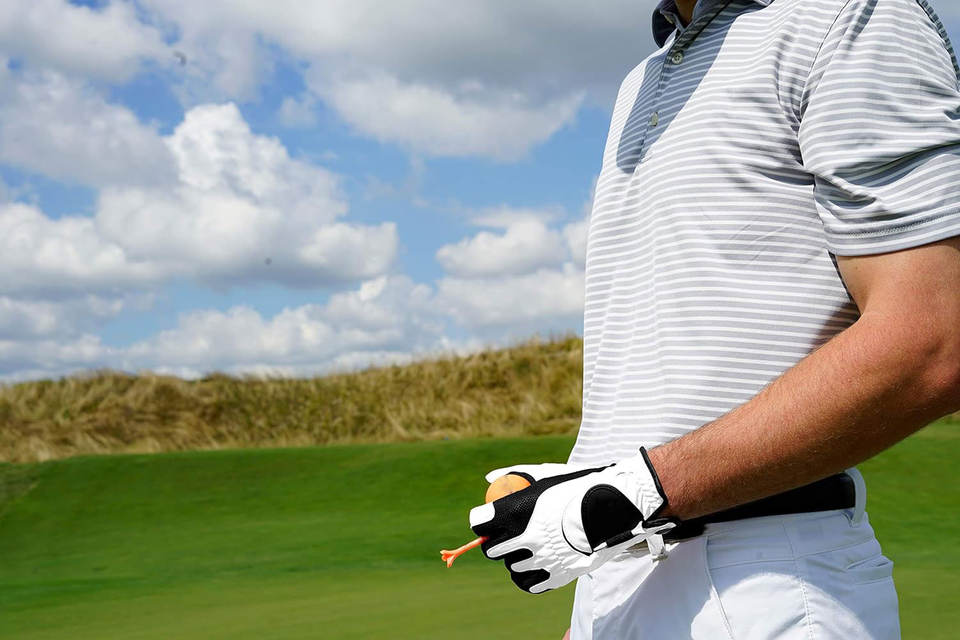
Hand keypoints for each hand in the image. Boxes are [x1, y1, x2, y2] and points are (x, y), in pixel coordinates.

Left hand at [469, 448, 674, 592]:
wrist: (616, 506)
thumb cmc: (579, 485)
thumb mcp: (546, 473)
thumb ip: (514, 474)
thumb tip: (490, 478)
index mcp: (519, 511)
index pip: (481, 523)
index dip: (482, 522)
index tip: (487, 520)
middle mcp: (528, 538)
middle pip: (492, 549)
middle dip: (494, 543)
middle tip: (503, 538)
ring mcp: (543, 559)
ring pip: (512, 567)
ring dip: (514, 558)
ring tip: (527, 549)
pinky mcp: (559, 576)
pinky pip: (530, 584)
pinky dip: (528, 576)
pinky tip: (534, 566)